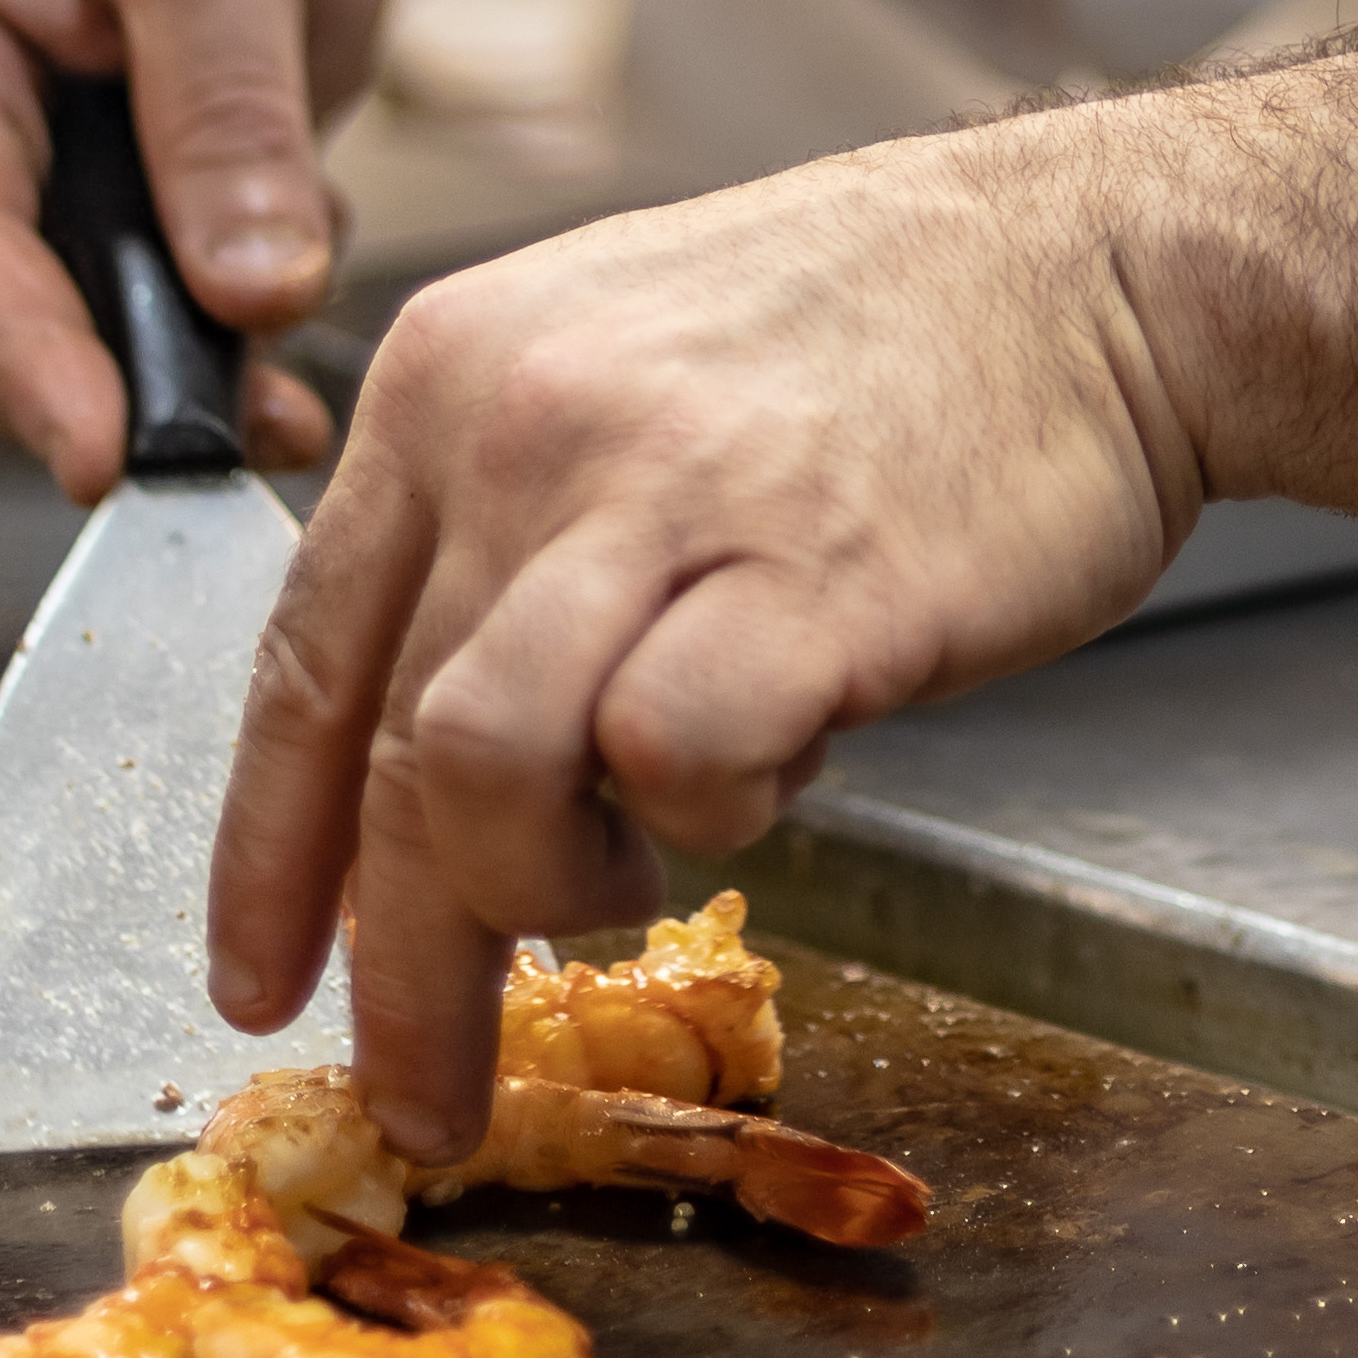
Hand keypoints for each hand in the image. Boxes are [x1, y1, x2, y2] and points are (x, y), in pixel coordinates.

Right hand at [0, 0, 406, 491]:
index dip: (17, 355)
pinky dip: (220, 360)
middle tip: (216, 461)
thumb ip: (227, 101)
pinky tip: (288, 347)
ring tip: (279, 416)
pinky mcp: (92, 226)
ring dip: (172, 391)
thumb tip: (249, 288)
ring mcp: (7, 186)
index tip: (100, 452)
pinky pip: (141, 329)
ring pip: (66, 341)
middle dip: (99, 395)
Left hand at [208, 4, 1357, 1150]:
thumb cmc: (889, 339)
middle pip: (385, 751)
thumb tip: (438, 767)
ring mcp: (659, 488)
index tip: (254, 978)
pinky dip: (715, 809)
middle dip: (396, 964)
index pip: (302, 657)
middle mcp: (523, 418)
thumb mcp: (627, 373)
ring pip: (479, 770)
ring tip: (644, 872)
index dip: (267, 851)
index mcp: (453, 372)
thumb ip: (515, 542)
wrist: (1103, 266)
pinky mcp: (803, 570)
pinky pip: (677, 758)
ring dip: (547, 890)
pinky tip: (783, 759)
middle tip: (429, 1091)